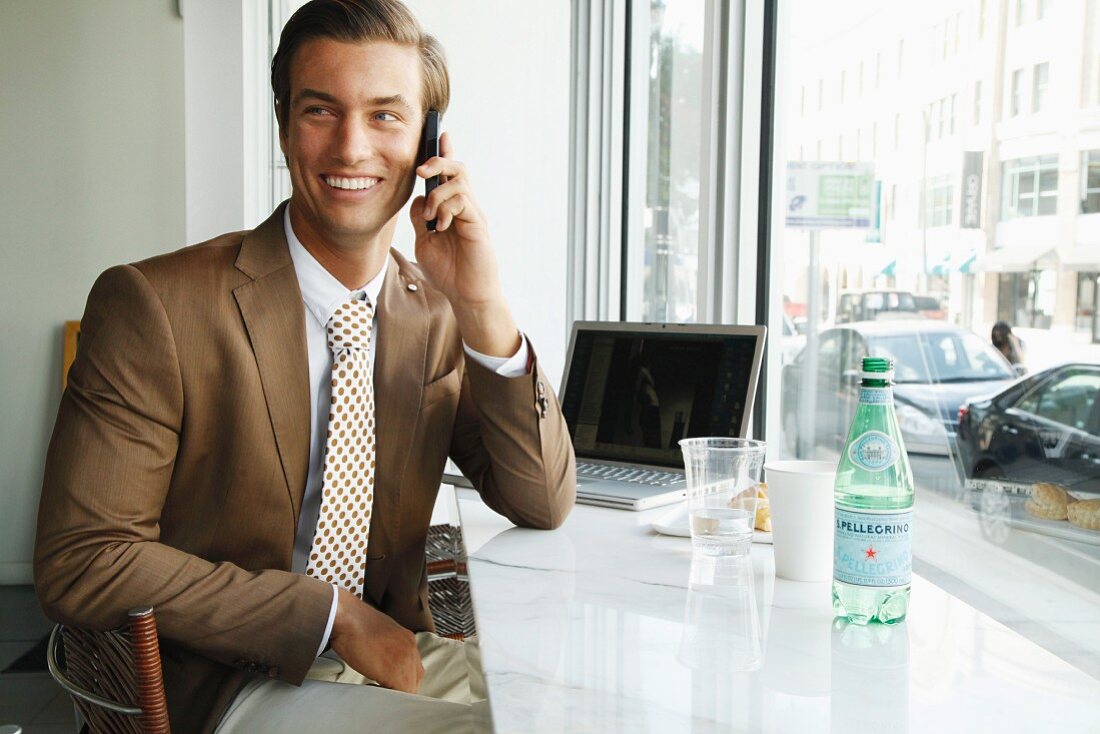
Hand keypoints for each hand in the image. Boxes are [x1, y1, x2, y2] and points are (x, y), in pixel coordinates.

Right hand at [328, 588, 422, 693]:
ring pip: (411, 687)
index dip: (402, 675)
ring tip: (377, 690)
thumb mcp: (376, 632)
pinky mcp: (396, 672)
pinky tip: (373, 688)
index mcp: (407, 638)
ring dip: (396, 692)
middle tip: (383, 688)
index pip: (413, 664)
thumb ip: (385, 645)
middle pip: (416, 676)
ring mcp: (405, 660)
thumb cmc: (352, 623)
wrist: (345, 617)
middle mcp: (411, 647)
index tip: (386, 679)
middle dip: (402, 685)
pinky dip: (390, 697)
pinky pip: (401, 694)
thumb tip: (380, 658)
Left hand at [409, 132, 500, 310]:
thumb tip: (417, 197)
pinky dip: (447, 208)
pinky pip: (463, 200)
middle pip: (457, 167)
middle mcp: (465, 205)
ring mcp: (473, 213)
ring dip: (438, 193)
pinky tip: (441, 226)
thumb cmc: (449, 270)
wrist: (466, 295)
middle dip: (438, 161)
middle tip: (421, 171)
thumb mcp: (424, 240)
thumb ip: (420, 217)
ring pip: (460, 179)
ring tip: (431, 216)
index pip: (449, 173)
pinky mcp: (478, 223)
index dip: (444, 152)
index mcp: (452, 207)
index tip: (439, 133)